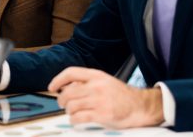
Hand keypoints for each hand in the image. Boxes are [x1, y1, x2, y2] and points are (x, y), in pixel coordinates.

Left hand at [48, 67, 163, 128]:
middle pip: (68, 92)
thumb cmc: (121, 95)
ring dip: (68, 111)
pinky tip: (76, 120)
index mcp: (97, 75)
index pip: (71, 73)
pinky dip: (74, 120)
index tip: (51, 87)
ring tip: (72, 112)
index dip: (58, 80)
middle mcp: (97, 86)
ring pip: (71, 105)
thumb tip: (66, 87)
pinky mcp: (102, 114)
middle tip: (63, 104)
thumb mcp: (104, 81)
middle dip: (61, 100)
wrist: (140, 106)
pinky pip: (79, 117)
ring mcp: (100, 100)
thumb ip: (87, 83)